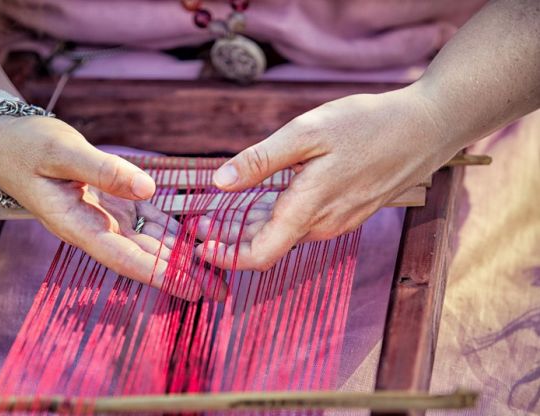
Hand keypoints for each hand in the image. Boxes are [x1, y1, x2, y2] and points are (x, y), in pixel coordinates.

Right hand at [0, 116, 223, 299]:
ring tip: (215, 272)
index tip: (191, 288)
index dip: (159, 273)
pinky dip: (170, 230)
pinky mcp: (111, 200)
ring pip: (148, 242)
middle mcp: (93, 227)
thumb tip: (149, 188)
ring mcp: (104, 215)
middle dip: (180, 274)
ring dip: (180, 257)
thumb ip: (103, 170)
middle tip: (219, 291)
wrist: (3, 140)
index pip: (124, 257)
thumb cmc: (26, 145)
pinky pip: (146, 219)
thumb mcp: (61, 152)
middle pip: (143, 257)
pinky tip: (196, 238)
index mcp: (77, 224)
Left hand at [197, 86, 460, 270]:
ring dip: (253, 226)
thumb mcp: (308, 132)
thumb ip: (261, 160)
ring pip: (286, 233)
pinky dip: (277, 216)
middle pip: (268, 245)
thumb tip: (219, 182)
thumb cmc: (368, 126)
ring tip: (223, 207)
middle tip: (200, 220)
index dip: (226, 258)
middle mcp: (323, 226)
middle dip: (232, 237)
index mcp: (308, 210)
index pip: (260, 255)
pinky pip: (305, 222)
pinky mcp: (349, 212)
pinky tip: (264, 196)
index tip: (201, 246)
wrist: (427, 128)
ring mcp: (339, 221)